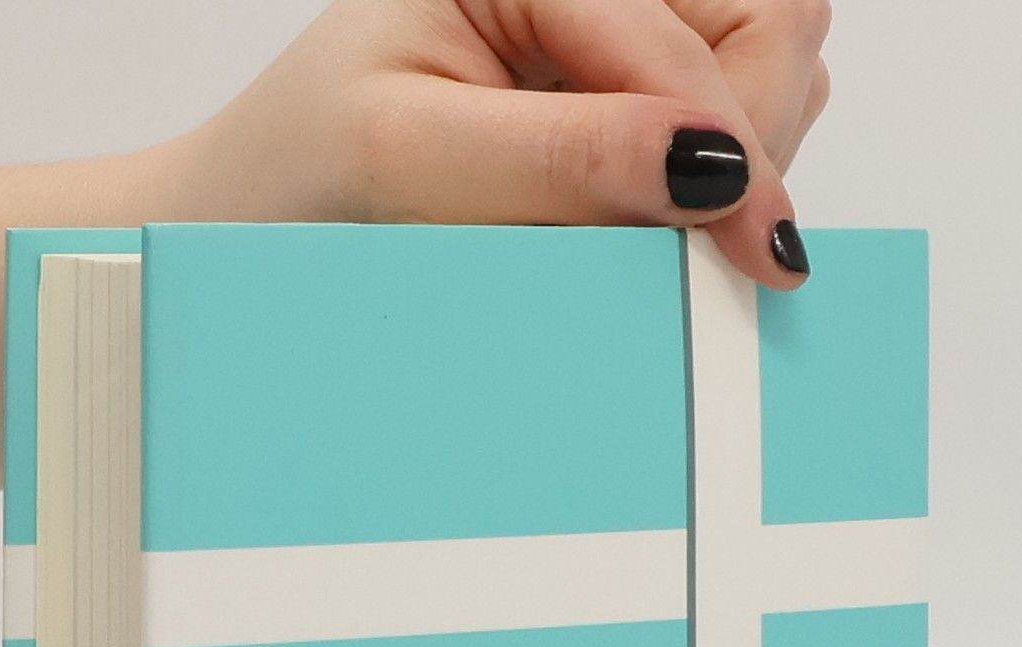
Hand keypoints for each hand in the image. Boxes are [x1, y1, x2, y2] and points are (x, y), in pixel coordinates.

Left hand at [155, 0, 833, 287]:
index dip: (736, 145)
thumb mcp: (414, 164)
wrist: (251, 224)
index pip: (700, 33)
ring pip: (769, 62)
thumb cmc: (301, 181)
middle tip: (707, 244)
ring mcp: (610, 22)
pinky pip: (735, 106)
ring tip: (653, 228)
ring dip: (740, 158)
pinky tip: (648, 211)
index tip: (761, 250)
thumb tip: (710, 169)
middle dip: (749, 141)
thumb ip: (565, 161)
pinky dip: (717, 173)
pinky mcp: (618, 80)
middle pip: (767, 23)